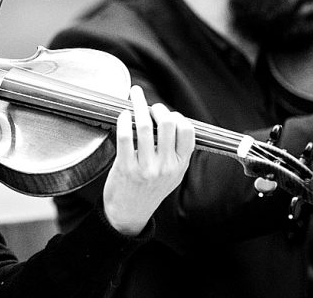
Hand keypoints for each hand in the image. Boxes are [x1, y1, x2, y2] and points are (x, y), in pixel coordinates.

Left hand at [102, 86, 194, 235]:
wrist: (129, 214)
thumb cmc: (149, 190)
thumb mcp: (172, 175)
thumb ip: (176, 153)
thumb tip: (173, 122)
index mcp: (180, 165)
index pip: (187, 131)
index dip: (178, 116)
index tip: (168, 113)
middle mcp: (165, 166)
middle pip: (168, 123)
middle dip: (158, 107)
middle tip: (150, 105)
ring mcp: (146, 167)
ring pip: (145, 126)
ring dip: (139, 106)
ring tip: (136, 99)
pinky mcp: (126, 167)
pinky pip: (126, 135)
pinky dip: (124, 120)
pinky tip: (124, 115)